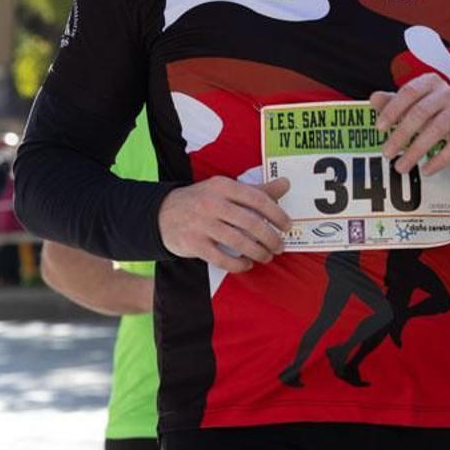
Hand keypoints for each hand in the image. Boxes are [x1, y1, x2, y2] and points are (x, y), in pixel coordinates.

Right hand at [157, 176, 290, 272]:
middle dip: (270, 237)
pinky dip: (238, 264)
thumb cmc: (202, 201)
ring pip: (239, 242)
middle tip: (280, 246)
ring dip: (258, 252)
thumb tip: (286, 184)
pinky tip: (246, 264)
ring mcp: (201, 224)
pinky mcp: (193, 243)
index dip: (276, 214)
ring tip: (266, 256)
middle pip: (251, 223)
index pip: (257, 199)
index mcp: (223, 186)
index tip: (287, 226)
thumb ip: (256, 190)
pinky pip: (222, 258)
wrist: (162, 214)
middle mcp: (212, 203)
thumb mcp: (225, 190)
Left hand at [371, 73, 449, 175]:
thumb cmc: (437, 110)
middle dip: (401, 134)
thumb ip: (394, 102)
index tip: (379, 128)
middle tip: (386, 153)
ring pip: (436, 130)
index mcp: (430, 83)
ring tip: (401, 166)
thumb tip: (373, 99)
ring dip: (416, 151)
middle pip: (420, 113)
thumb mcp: (416, 103)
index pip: (408, 92)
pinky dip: (438, 160)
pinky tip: (426, 170)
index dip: (393, 109)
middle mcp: (447, 93)